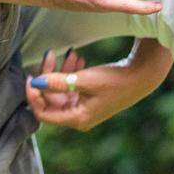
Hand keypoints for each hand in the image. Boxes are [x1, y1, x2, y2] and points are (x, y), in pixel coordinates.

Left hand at [23, 41, 173, 131]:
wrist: (142, 75)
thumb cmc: (115, 80)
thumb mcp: (84, 80)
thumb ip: (57, 82)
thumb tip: (35, 82)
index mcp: (76, 119)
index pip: (43, 113)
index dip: (33, 95)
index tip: (31, 75)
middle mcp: (78, 117)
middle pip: (50, 99)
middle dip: (48, 76)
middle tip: (51, 54)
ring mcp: (83, 107)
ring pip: (60, 90)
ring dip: (60, 71)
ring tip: (71, 53)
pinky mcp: (88, 98)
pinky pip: (71, 86)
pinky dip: (70, 72)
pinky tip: (78, 58)